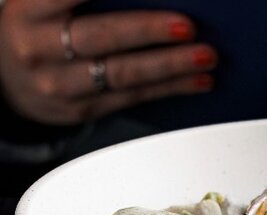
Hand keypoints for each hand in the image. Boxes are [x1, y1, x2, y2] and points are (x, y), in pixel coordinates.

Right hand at [0, 0, 216, 125]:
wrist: (6, 81)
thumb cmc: (38, 30)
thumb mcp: (43, 5)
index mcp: (29, 11)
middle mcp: (39, 48)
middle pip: (102, 37)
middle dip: (149, 31)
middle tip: (188, 26)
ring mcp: (60, 85)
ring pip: (123, 75)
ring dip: (171, 66)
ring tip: (206, 57)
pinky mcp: (82, 110)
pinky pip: (133, 98)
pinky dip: (171, 89)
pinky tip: (197, 81)